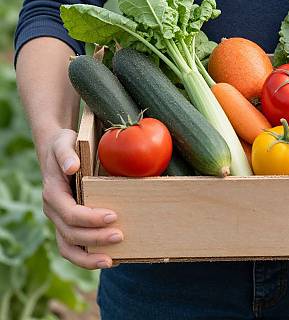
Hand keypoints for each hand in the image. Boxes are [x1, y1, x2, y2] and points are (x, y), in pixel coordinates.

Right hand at [41, 128, 122, 268]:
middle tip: (120, 236)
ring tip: (112, 261)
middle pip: (71, 234)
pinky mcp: (67, 224)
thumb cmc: (64, 145)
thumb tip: (72, 167)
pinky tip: (108, 259)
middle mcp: (53, 211)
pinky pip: (73, 247)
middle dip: (95, 238)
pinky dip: (87, 257)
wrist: (57, 150)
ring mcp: (59, 220)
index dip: (91, 219)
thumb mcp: (64, 143)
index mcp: (53, 193)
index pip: (70, 214)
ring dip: (89, 257)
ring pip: (68, 247)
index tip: (113, 216)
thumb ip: (66, 154)